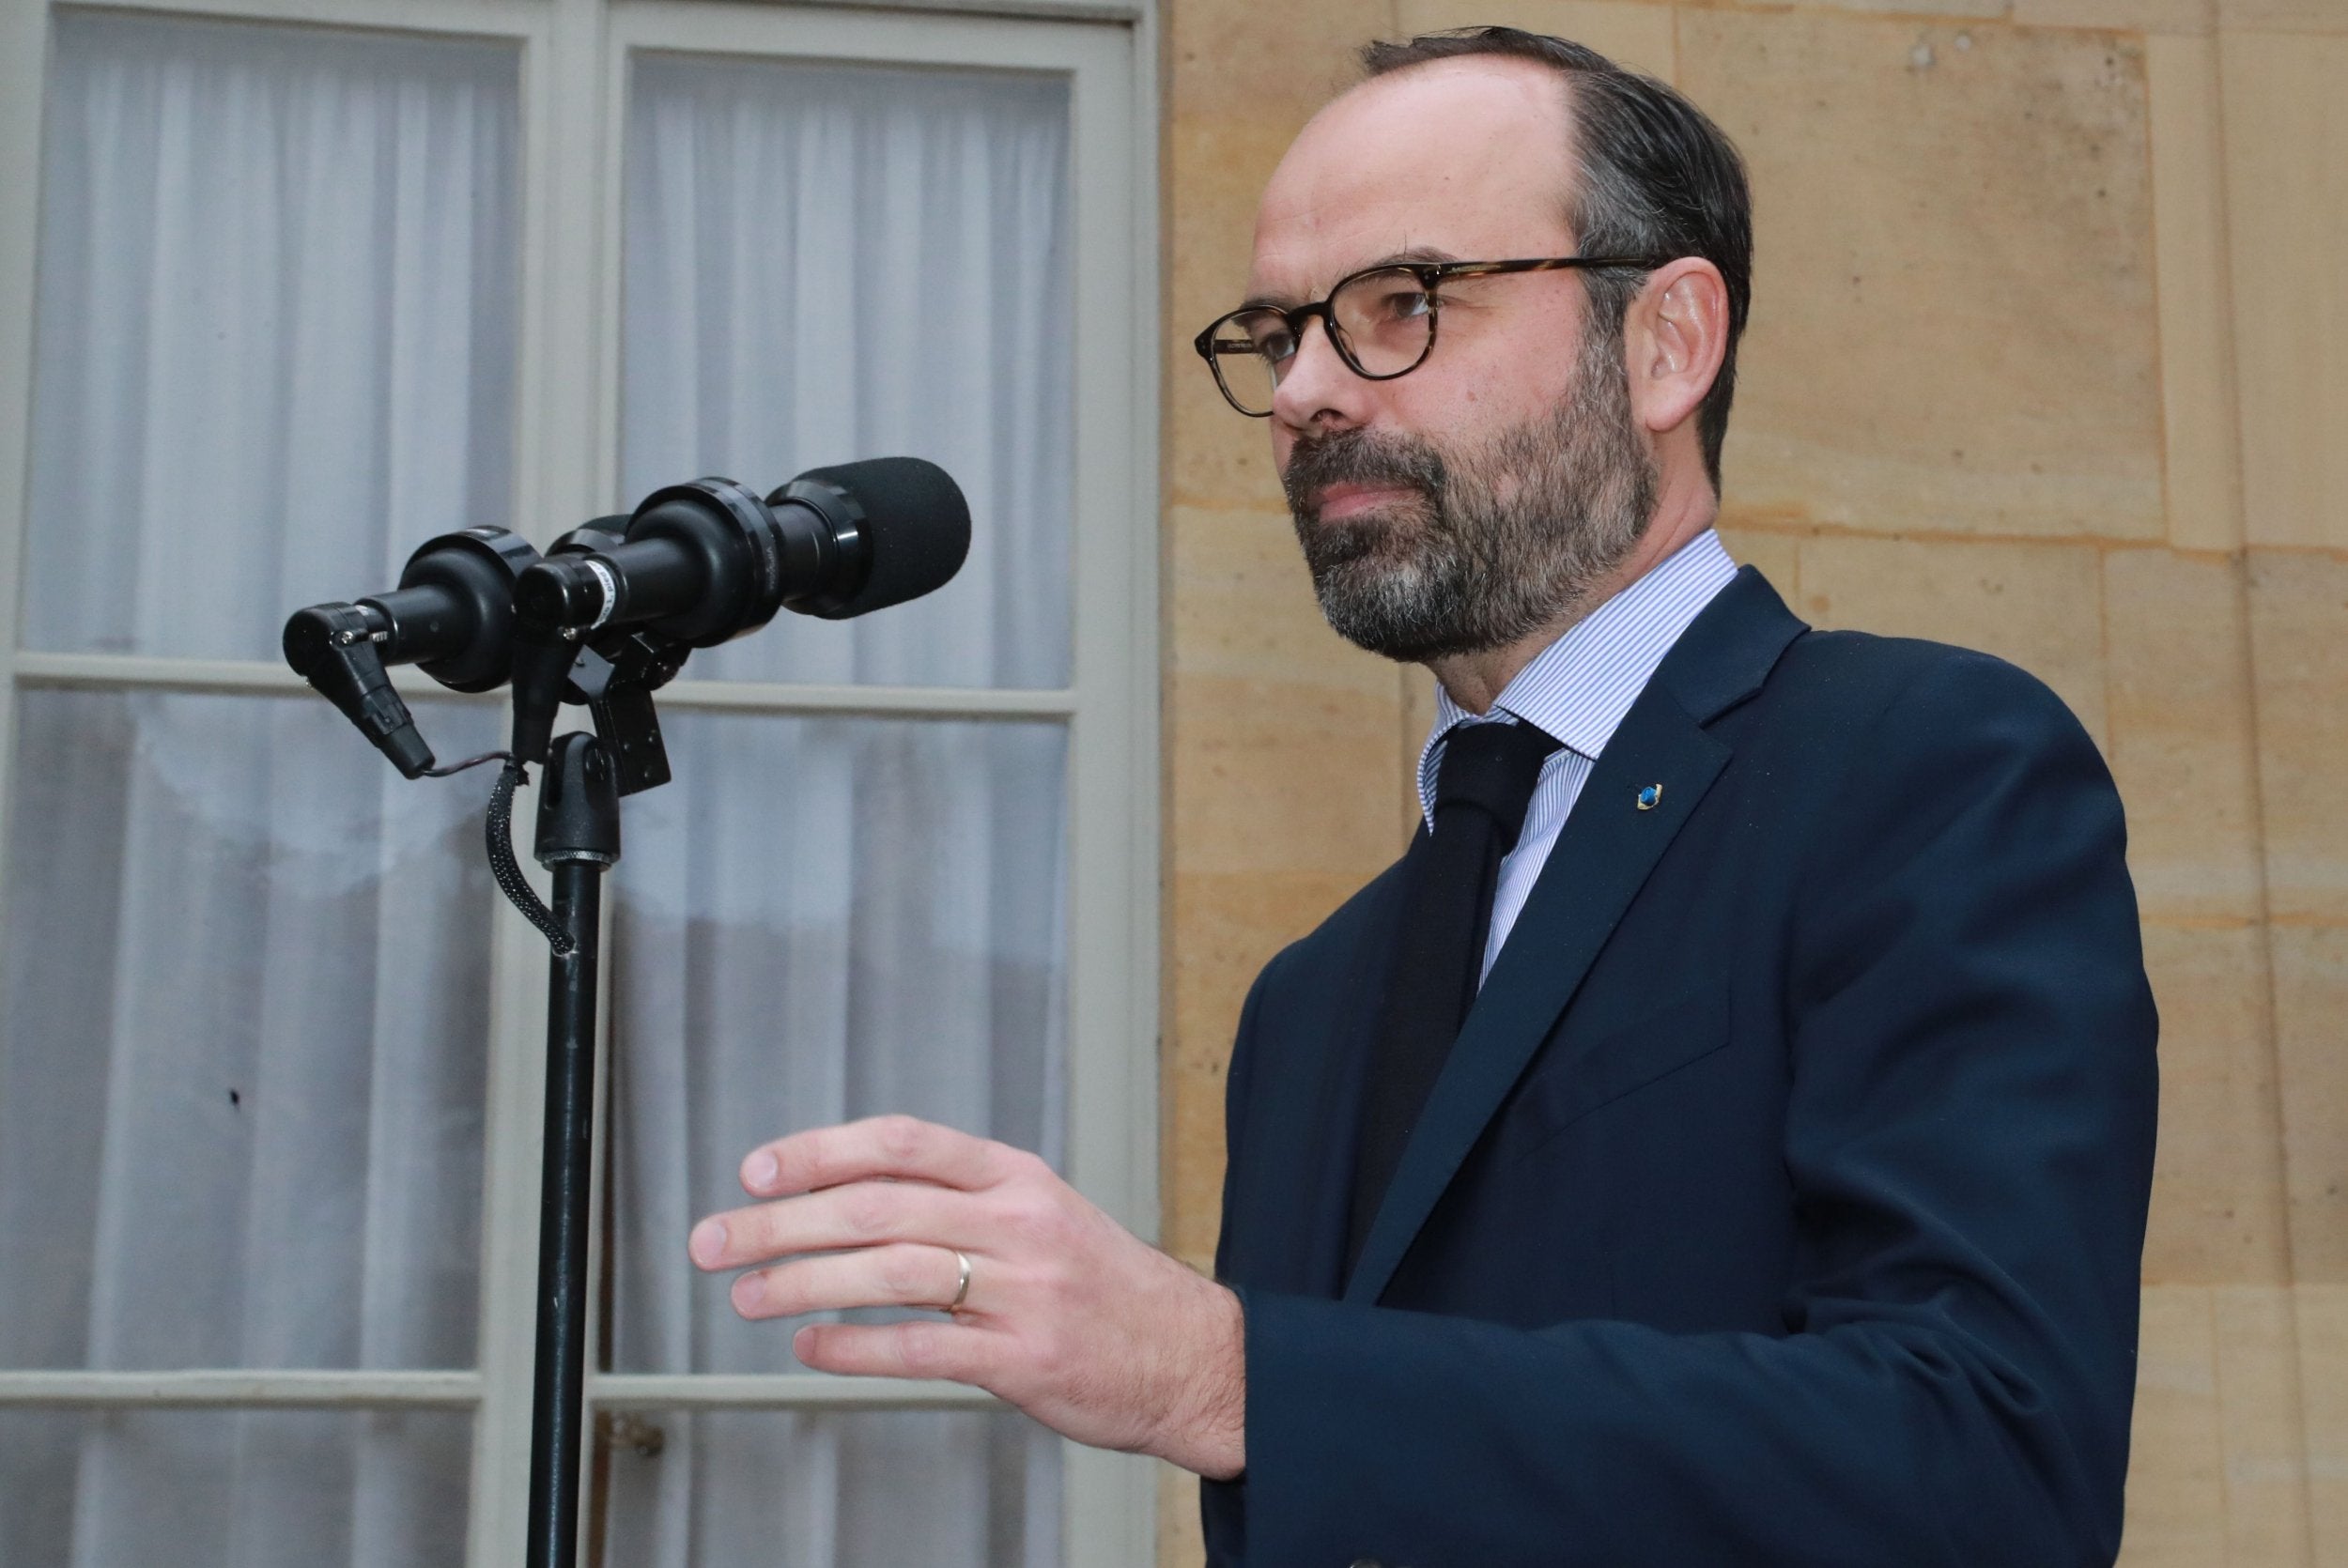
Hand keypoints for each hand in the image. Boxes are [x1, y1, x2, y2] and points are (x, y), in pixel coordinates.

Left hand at [688, 1114, 1246, 1478]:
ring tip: (745, 1294)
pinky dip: (855, 1347)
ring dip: (802, 1281)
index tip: (756, 1170)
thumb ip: (956, 1202)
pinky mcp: (1025, 1358)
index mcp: (1016, 1177)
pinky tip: (811, 1345)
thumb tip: (843, 1199)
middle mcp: (1018, 1222)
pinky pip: (922, 1348)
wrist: (1193, 1357)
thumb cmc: (1104, 1288)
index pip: (901, 1142)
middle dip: (781, 1222)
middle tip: (717, 1239)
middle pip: (877, 1206)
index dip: (819, 1151)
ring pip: (891, 1271)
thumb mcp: (1041, 1215)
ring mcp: (1025, 1289)